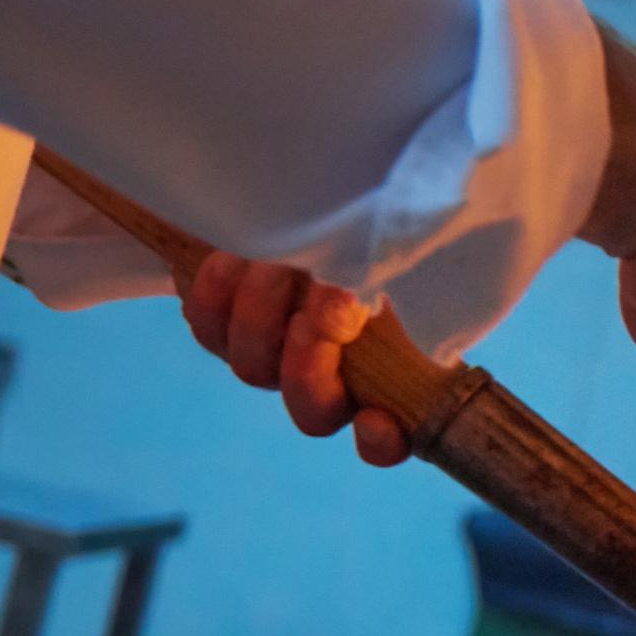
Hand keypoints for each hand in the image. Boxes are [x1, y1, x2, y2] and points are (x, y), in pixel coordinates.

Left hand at [181, 251, 410, 466]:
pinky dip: (210, 299)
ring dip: (262, 320)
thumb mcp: (420, 254)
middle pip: (311, 410)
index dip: (379, 442)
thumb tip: (390, 291)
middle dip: (311, 363)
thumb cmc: (391, 228)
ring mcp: (272, 349)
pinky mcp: (224, 312)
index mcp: (386, 377)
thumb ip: (430, 279)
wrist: (341, 194)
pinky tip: (223, 262)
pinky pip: (205, 323)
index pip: (385, 440)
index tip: (376, 419)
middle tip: (332, 308)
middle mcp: (327, 376)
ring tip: (275, 265)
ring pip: (253, 368)